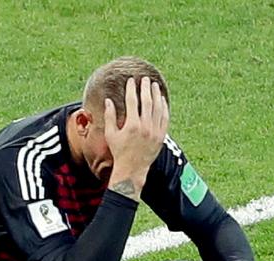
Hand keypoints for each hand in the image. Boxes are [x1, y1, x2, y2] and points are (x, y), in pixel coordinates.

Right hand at [104, 76, 168, 200]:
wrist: (133, 169)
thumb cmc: (119, 151)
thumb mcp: (110, 134)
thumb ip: (109, 116)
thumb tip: (108, 100)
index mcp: (132, 125)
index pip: (132, 101)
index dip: (131, 89)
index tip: (131, 80)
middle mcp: (145, 127)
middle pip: (147, 102)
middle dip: (146, 88)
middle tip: (145, 79)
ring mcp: (155, 132)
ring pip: (158, 109)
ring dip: (157, 95)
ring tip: (155, 86)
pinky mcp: (161, 137)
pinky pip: (165, 119)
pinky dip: (164, 108)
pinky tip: (162, 100)